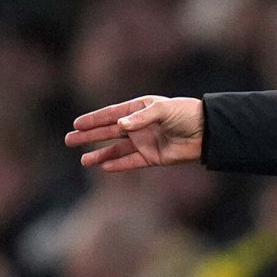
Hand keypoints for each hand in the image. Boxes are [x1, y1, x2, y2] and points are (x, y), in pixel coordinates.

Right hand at [65, 95, 204, 170]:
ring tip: (83, 160)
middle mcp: (139, 126)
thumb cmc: (186, 114)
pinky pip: (132, 162)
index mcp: (140, 109)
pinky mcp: (153, 157)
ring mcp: (145, 142)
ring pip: (117, 150)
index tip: (76, 124)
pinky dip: (119, 165)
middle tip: (69, 140)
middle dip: (89, 136)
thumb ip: (141, 118)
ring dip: (100, 154)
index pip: (111, 115)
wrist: (208, 132)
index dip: (94, 119)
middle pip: (109, 132)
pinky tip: (104, 167)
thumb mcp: (163, 110)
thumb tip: (119, 125)